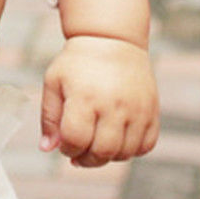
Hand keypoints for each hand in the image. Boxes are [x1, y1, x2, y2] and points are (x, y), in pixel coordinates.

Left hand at [39, 35, 157, 166]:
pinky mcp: (151, 110)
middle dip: (86, 159)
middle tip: (79, 151)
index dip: (67, 149)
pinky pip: (146, 145)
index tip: (65, 142)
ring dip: (108, 156)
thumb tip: (47, 148)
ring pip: (124, 153)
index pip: (76, 141)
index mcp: (85, 97)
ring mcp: (136, 109)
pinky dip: (131, 150)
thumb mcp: (54, 82)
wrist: (112, 39)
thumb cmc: (79, 62)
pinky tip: (118, 139)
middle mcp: (113, 104)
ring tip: (97, 143)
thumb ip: (49, 118)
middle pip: (102, 152)